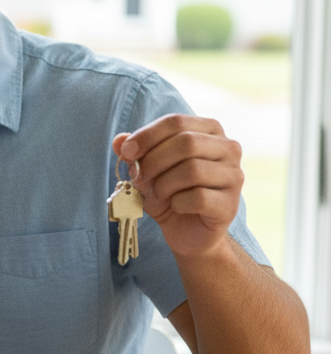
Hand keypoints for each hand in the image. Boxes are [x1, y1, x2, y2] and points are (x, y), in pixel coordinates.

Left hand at [114, 114, 243, 258]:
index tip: (126, 151)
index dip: (147, 135)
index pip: (176, 121)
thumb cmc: (169, 193)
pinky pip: (198, 197)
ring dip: (164, 184)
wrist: (187, 232)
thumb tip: (119, 140)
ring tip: (158, 195)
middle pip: (186, 142)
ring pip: (192, 170)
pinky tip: (176, 207)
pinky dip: (177, 203)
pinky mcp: (230, 204)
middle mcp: (228, 148)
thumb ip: (134, 152)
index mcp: (209, 131)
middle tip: (139, 178)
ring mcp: (234, 176)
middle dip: (154, 161)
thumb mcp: (147, 170)